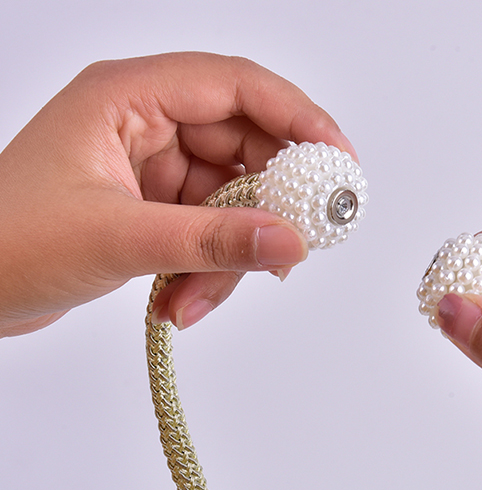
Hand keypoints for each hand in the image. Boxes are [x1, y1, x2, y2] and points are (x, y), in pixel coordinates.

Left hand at [0, 52, 356, 336]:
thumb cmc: (8, 243)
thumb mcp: (119, 239)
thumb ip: (212, 241)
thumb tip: (291, 242)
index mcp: (129, 97)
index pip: (236, 86)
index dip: (298, 119)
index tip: (340, 164)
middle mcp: (146, 125)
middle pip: (244, 151)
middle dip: (264, 210)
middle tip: (290, 252)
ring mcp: (152, 171)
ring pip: (231, 204)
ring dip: (226, 258)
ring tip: (194, 301)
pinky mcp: (153, 211)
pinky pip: (209, 234)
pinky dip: (207, 272)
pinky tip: (180, 303)